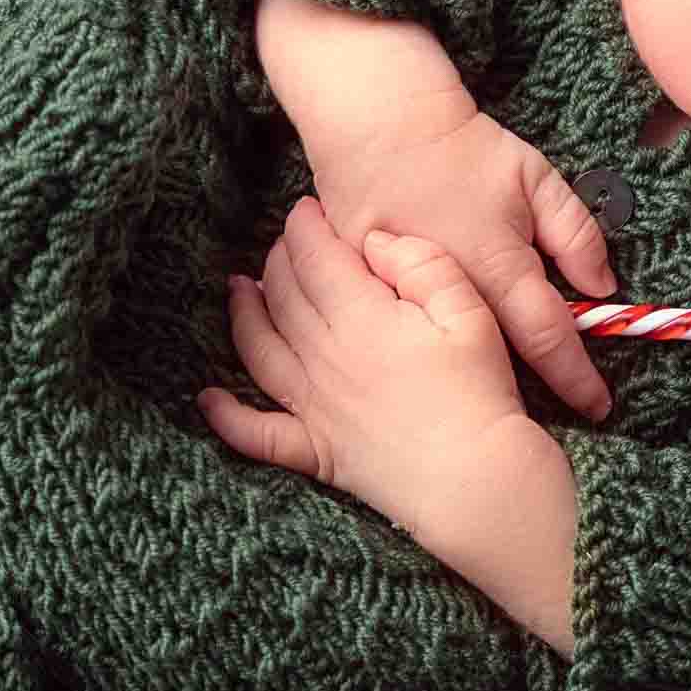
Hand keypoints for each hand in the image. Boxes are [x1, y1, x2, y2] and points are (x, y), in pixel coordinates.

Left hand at [200, 197, 534, 502]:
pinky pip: (256, 433)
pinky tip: (208, 400)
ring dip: (243, 315)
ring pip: (259, 350)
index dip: (305, 226)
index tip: (305, 209)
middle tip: (285, 243)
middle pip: (282, 296)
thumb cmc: (481, 395)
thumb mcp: (469, 312)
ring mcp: (314, 406)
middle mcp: (324, 358)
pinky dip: (227, 417)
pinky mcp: (315, 451)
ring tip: (238, 289)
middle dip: (278, 260)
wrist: (477, 481)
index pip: (315, 257)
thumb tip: (373, 238)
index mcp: (361, 318)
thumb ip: (421, 264)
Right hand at [254, 0, 616, 418]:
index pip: (549, 337)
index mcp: (499, 265)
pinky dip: (417, 352)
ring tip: (486, 408)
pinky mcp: (362, 294)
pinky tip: (425, 370)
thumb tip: (603, 287)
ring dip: (467, 382)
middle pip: (496, 360)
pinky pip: (396, 335)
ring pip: (443, 354)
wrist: (378, 122)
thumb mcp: (535, 178)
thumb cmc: (461, 146)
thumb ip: (575, 233)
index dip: (577, 377)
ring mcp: (402, 297)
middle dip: (524, 392)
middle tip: (547, 420)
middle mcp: (452, 292)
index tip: (597, 406)